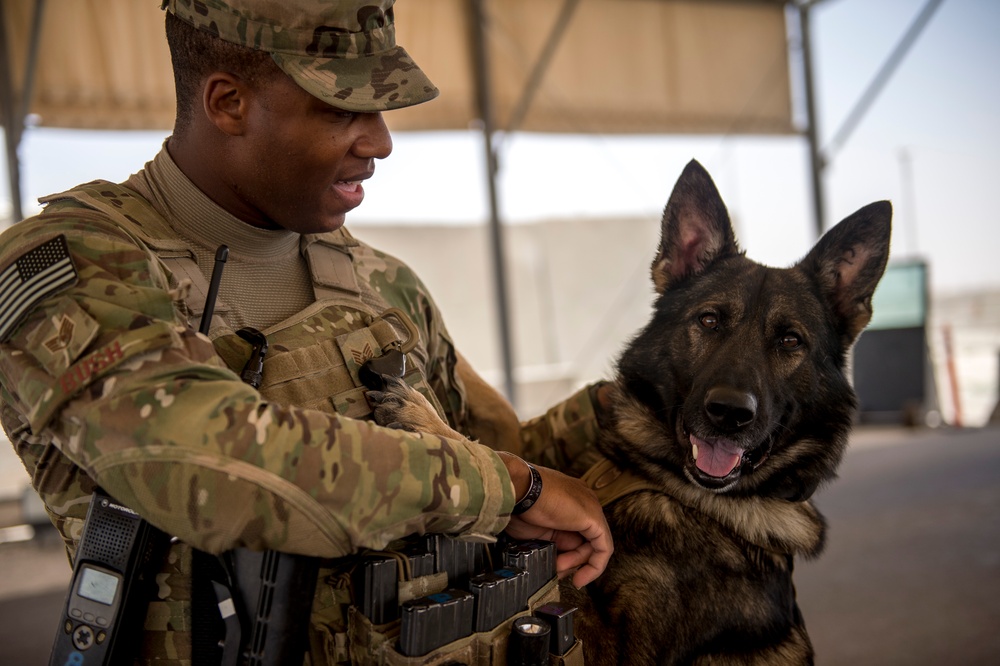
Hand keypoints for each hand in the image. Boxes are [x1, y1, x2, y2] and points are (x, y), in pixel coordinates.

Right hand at [499, 453, 612, 587]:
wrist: (517, 488)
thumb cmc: (517, 505)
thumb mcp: (536, 528)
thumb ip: (551, 541)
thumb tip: (559, 559)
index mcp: (568, 500)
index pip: (576, 533)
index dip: (566, 554)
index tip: (552, 567)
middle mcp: (582, 502)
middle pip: (585, 540)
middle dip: (570, 561)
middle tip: (554, 570)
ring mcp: (590, 508)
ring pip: (594, 546)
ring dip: (576, 564)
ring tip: (557, 569)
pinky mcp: (594, 518)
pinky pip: (604, 548)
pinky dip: (595, 566)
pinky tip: (581, 578)